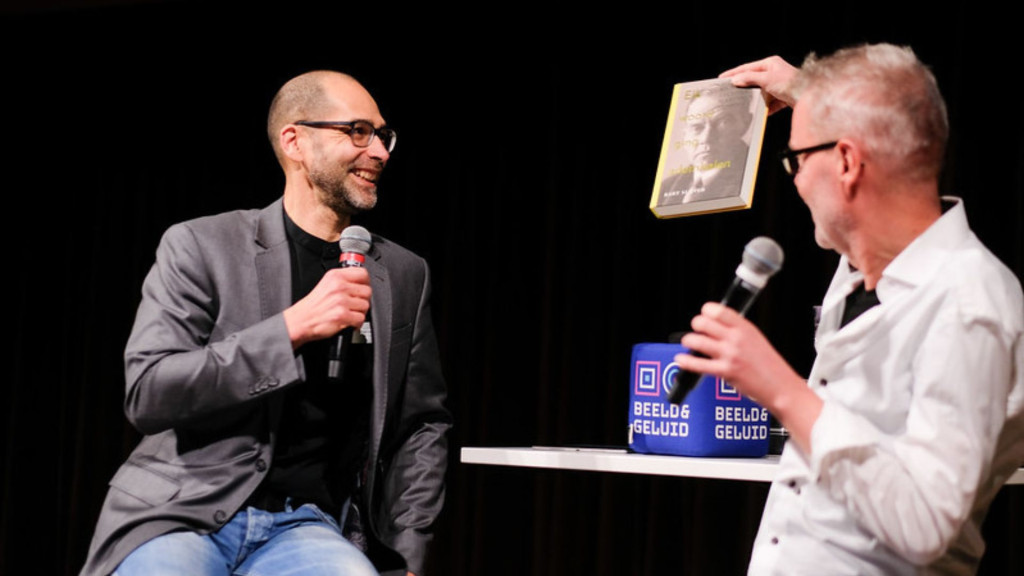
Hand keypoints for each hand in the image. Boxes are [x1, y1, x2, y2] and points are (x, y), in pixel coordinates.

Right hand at [283, 266, 371, 348]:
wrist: (301, 320)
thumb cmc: (313, 306)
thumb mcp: (326, 284)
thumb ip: (343, 280)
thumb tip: (361, 282)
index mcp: (335, 276)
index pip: (362, 273)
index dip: (365, 282)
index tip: (362, 288)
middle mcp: (338, 286)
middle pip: (367, 291)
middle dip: (363, 300)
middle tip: (354, 305)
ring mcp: (340, 301)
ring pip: (366, 305)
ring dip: (360, 312)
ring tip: (350, 313)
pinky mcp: (342, 315)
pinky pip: (361, 319)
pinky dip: (357, 323)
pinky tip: (348, 322)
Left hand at [674, 302, 820, 451]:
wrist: (781, 387)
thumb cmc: (770, 366)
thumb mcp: (756, 339)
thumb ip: (737, 331)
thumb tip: (717, 326)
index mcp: (745, 327)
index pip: (718, 310)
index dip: (706, 311)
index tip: (704, 314)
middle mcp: (737, 338)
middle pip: (704, 323)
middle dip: (696, 325)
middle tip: (696, 330)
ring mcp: (730, 354)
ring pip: (697, 341)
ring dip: (688, 341)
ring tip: (688, 343)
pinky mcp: (725, 371)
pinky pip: (698, 364)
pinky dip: (686, 361)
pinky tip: (681, 359)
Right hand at [719, 55, 799, 114]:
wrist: (808, 96)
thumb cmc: (791, 83)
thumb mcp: (766, 79)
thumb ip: (749, 78)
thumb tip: (735, 80)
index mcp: (771, 64)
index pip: (747, 68)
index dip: (734, 73)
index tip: (722, 78)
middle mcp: (775, 72)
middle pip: (754, 80)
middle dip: (744, 86)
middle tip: (731, 91)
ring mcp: (779, 85)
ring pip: (762, 92)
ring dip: (756, 98)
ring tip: (746, 103)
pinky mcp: (783, 97)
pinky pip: (771, 103)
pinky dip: (766, 107)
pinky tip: (763, 112)